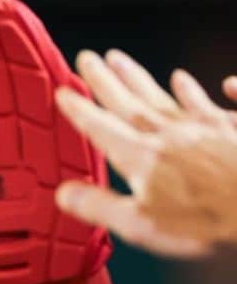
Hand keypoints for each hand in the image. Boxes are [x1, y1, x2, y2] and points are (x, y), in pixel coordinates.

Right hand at [54, 49, 236, 256]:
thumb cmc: (204, 220)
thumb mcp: (141, 224)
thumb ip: (100, 206)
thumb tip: (64, 194)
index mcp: (142, 157)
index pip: (102, 128)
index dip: (80, 109)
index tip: (64, 92)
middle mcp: (170, 134)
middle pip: (130, 102)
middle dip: (105, 81)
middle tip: (88, 59)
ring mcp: (204, 128)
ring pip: (167, 96)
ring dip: (141, 78)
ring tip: (122, 60)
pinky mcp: (235, 129)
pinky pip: (223, 104)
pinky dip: (216, 93)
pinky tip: (217, 82)